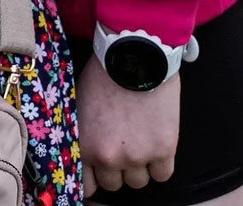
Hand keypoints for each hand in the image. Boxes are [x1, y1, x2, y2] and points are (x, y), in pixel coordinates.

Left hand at [78, 56, 180, 196]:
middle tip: (122, 148)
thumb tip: (85, 157)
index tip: (99, 170)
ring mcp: (137, 156)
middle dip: (117, 169)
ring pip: (139, 182)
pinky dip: (160, 164)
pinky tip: (156, 145)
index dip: (95, 177)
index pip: (87, 186)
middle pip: (114, 184)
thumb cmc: (103, 75)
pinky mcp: (164, 150)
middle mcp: (109, 157)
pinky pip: (163, 175)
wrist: (134, 56)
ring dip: (139, 167)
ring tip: (139, 141)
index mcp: (84, 146)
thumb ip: (82, 137)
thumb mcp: (79, 107)